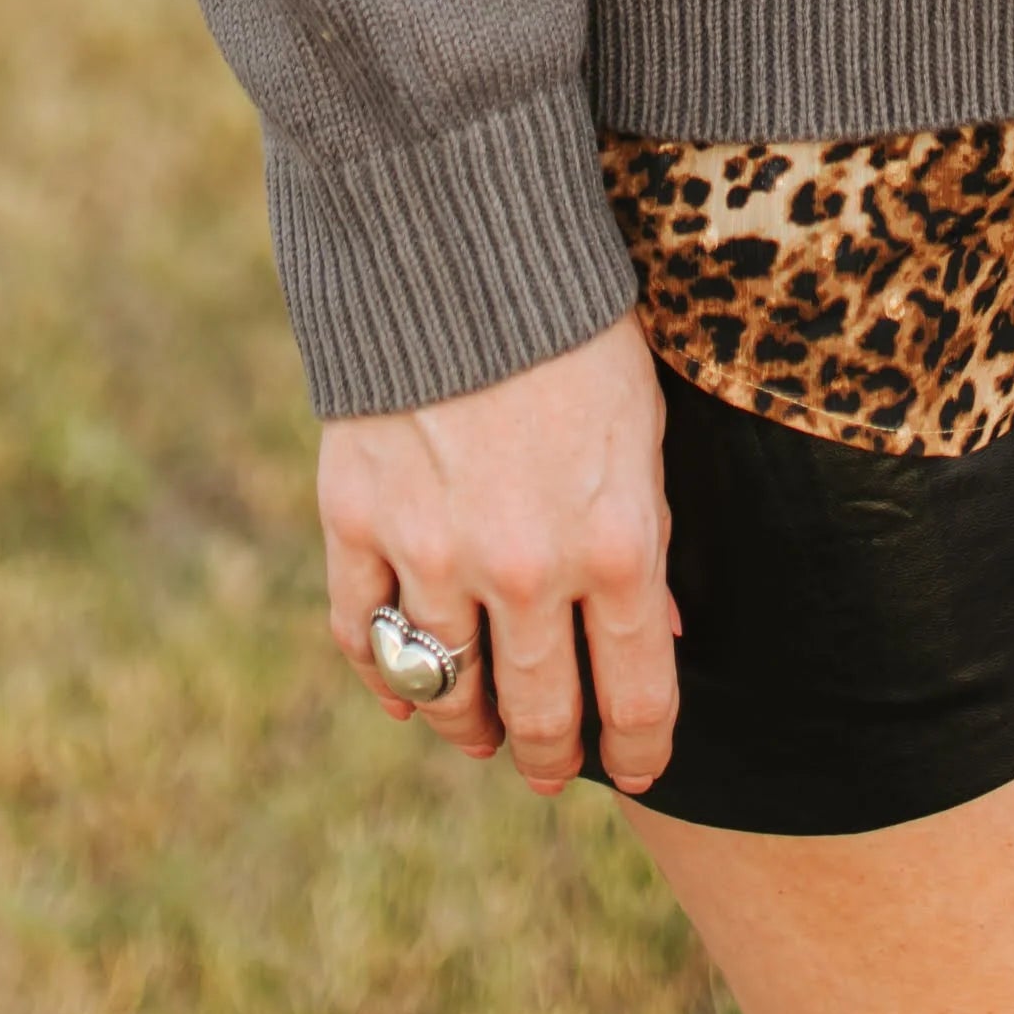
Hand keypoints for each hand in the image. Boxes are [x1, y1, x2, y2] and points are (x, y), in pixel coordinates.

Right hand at [319, 312, 677, 796]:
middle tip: (546, 767)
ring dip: (466, 726)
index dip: (640, 750)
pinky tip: (402, 696)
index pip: (636, 695)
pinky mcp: (357, 520)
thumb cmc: (577, 330)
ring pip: (446, 691)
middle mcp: (527, 569)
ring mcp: (434, 551)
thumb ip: (647, 535)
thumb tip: (655, 629)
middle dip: (548, 753)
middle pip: (539, 713)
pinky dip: (382, 679)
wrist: (467, 243)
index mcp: (618, 545)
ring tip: (478, 734)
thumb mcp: (644, 429)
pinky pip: (363, 636)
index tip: (638, 769)